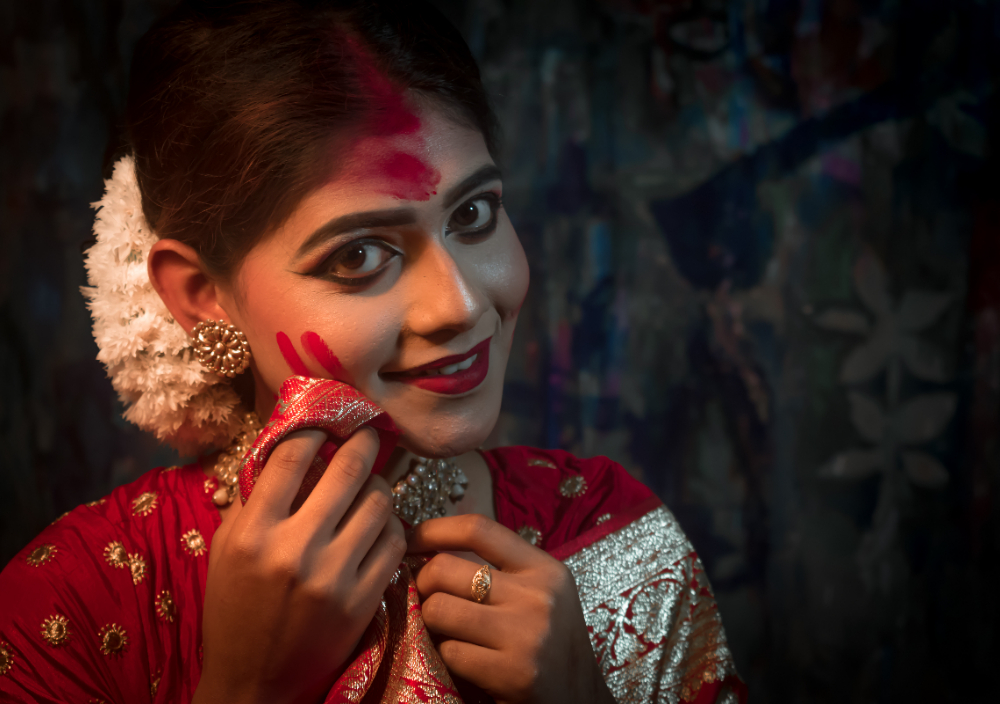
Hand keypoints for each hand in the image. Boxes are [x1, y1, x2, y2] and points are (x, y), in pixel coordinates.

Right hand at [192, 427, 406, 703]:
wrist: (254, 683)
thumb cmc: (233, 611)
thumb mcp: (226, 552)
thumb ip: (253, 502)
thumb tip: (286, 449)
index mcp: (254, 533)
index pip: (292, 456)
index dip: (313, 430)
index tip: (324, 425)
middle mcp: (294, 550)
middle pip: (348, 470)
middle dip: (363, 442)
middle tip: (367, 433)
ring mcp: (334, 577)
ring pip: (379, 503)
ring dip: (379, 486)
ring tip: (371, 486)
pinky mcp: (364, 601)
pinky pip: (395, 543)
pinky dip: (391, 526)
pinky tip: (379, 525)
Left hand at [408, 515, 615, 703]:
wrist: (582, 700)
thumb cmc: (552, 643)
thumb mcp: (540, 595)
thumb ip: (499, 571)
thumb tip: (430, 549)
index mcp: (544, 569)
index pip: (478, 530)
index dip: (434, 530)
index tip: (411, 540)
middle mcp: (537, 596)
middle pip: (445, 569)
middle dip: (423, 584)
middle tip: (429, 598)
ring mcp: (525, 635)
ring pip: (438, 610)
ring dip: (431, 623)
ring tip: (446, 631)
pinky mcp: (511, 673)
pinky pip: (449, 652)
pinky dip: (447, 656)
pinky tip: (464, 661)